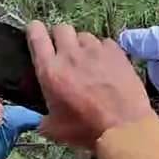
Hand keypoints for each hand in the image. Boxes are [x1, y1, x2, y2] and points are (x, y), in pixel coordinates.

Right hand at [27, 21, 154, 149]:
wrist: (124, 127)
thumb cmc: (86, 129)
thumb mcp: (53, 129)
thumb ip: (42, 118)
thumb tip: (42, 118)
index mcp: (50, 70)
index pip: (36, 35)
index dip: (34, 30)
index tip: (36, 33)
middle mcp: (71, 54)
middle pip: (61, 29)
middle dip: (60, 37)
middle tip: (65, 53)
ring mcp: (96, 50)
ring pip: (84, 35)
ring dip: (82, 45)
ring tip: (88, 61)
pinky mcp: (117, 52)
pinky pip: (105, 42)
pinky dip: (103, 50)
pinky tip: (106, 64)